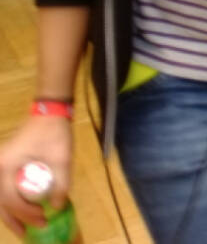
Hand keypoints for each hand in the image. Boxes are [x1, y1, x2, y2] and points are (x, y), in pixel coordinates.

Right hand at [0, 115, 72, 239]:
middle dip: (14, 219)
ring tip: (22, 228)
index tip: (44, 219)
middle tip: (27, 233)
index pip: (12, 198)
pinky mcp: (6, 164)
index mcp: (6, 166)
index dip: (27, 213)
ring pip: (1, 196)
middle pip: (1, 200)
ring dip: (11, 212)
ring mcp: (0, 165)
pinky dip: (12, 200)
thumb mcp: (62, 159)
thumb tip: (57, 207)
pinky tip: (22, 210)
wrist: (50, 112)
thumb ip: (60, 184)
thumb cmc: (55, 133)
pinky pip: (6, 188)